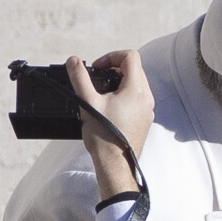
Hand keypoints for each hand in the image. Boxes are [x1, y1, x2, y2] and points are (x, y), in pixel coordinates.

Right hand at [66, 50, 153, 197]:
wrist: (115, 164)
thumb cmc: (104, 136)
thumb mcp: (88, 102)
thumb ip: (80, 78)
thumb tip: (74, 61)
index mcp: (136, 90)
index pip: (130, 57)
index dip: (111, 56)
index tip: (98, 68)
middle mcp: (146, 98)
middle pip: (135, 69)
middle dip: (115, 68)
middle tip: (98, 78)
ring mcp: (148, 110)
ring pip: (137, 84)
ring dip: (120, 81)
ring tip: (103, 93)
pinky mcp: (145, 120)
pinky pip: (138, 99)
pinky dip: (125, 95)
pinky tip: (110, 107)